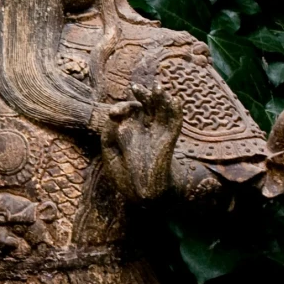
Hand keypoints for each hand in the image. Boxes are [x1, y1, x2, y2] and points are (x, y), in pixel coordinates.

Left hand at [99, 83, 180, 199]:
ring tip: (157, 87)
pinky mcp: (168, 141)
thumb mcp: (109, 152)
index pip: (128, 113)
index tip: (114, 114)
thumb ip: (109, 133)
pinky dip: (175, 112)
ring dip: (160, 98)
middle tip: (135, 88)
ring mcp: (157, 135)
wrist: (141, 196)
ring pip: (161, 111)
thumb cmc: (123, 176)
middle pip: (146, 107)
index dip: (123, 108)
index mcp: (130, 132)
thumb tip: (113, 116)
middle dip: (142, 97)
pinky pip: (174, 124)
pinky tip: (174, 100)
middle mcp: (145, 130)